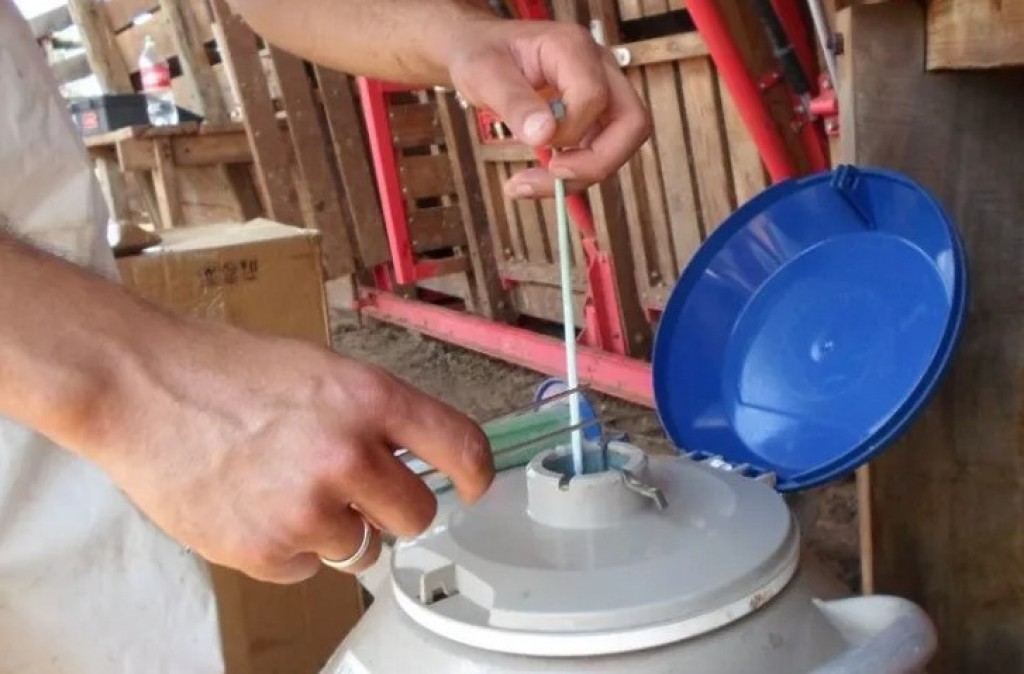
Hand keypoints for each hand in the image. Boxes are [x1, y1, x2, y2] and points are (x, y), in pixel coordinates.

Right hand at [82, 317, 493, 583]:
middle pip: (415, 515)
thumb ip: (374, 414)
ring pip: (362, 549)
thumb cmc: (224, 371)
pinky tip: (256, 507)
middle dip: (392, 508)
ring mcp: (307, 507)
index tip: (472, 488)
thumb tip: (414, 455)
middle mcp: (346, 454)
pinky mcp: (266, 550)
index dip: (475, 474)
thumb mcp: (321, 370)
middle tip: (354, 490)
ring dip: (337, 529)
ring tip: (287, 490)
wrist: (142, 388)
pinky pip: (308, 569)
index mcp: (369, 398)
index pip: (460, 446)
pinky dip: (289, 548)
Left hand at [444, 18, 650, 198]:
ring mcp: (602, 92)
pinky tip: (536, 180)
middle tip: (552, 176)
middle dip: (596, 163)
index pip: (594, 98)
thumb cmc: (481, 54)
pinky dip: (573, 173)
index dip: (569, 131)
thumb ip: (515, 103)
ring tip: (529, 184)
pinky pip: (600, 152)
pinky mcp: (595, 116)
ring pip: (621, 144)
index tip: (535, 142)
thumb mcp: (484, 75)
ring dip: (581, 175)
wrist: (479, 50)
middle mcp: (598, 68)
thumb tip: (545, 136)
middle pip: (632, 123)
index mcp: (572, 48)